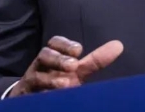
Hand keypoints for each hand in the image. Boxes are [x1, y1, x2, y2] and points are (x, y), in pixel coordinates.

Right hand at [8, 36, 123, 96]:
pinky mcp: (25, 99)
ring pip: (35, 77)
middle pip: (44, 55)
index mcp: (53, 58)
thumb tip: (119, 46)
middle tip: (73, 65)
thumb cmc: (58, 82)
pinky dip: (40, 96)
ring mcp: (31, 84)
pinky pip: (29, 97)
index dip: (65, 45)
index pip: (54, 43)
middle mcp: (40, 68)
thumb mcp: (77, 72)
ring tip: (64, 84)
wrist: (31, 100)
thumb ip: (95, 60)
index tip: (79, 51)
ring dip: (49, 80)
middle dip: (58, 58)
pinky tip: (50, 98)